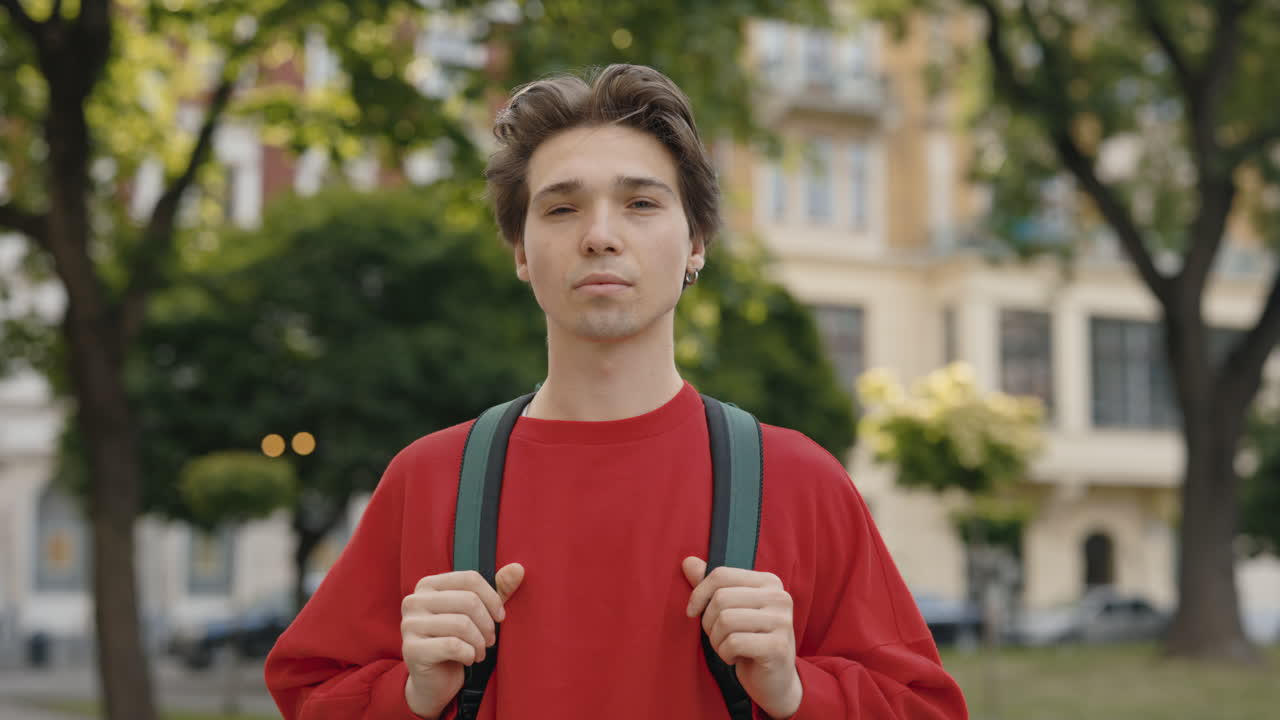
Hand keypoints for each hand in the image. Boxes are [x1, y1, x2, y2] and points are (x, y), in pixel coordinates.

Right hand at [401, 564, 524, 718]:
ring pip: (462, 624)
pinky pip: (452, 646)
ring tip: (480, 651)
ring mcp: (409, 624)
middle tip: (490, 640)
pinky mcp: (412, 648)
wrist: (435, 681)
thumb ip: (498, 590)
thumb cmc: (456, 641)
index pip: (470, 578)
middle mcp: (414, 601)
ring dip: (479, 642)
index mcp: (428, 585)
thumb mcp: (478, 613)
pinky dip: (469, 654)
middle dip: (487, 624)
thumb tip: (518, 568)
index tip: (500, 616)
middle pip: (468, 601)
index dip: (492, 598)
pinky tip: (468, 658)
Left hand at [683, 557, 801, 719]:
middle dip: (709, 622)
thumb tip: (687, 562)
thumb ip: (712, 586)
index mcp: (769, 582)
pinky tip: (736, 658)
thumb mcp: (731, 610)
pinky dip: (725, 654)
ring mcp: (782, 621)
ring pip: (725, 620)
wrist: (775, 681)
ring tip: (727, 647)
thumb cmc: (749, 641)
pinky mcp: (778, 647)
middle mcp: (780, 597)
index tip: (692, 612)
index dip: (699, 594)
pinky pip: (733, 643)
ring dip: (717, 640)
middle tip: (718, 636)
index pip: (721, 575)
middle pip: (721, 598)